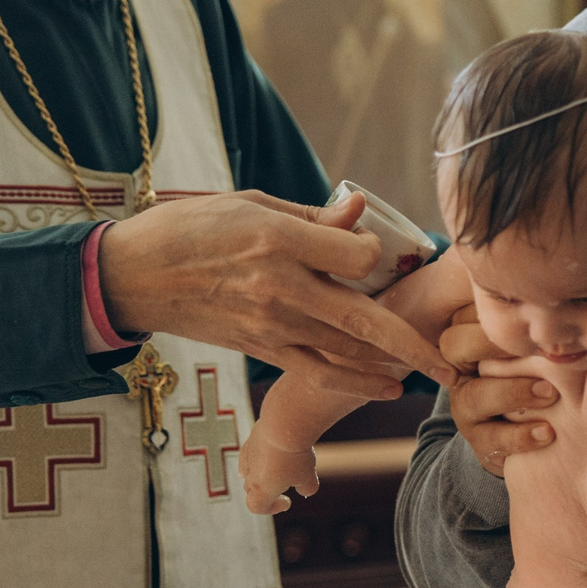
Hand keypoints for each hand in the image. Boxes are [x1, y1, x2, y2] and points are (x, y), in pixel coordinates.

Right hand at [98, 191, 457, 396]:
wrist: (134, 276)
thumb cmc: (192, 228)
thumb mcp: (250, 202)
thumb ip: (312, 215)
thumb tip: (363, 215)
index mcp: (277, 239)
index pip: (357, 256)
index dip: (376, 252)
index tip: (377, 248)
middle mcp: (278, 287)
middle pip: (362, 317)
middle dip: (413, 341)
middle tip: (452, 360)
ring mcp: (269, 324)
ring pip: (345, 351)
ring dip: (393, 363)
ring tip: (432, 368)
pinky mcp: (260, 348)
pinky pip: (317, 370)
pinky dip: (356, 380)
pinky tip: (388, 385)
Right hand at [239, 423, 316, 516]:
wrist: (284, 424)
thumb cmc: (295, 455)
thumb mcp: (308, 477)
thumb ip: (306, 488)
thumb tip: (305, 490)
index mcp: (261, 490)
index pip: (257, 507)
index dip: (271, 508)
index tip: (287, 501)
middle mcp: (249, 475)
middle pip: (252, 491)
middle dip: (266, 492)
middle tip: (285, 484)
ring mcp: (247, 457)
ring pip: (249, 473)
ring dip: (262, 474)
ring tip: (281, 466)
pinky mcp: (250, 441)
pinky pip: (249, 456)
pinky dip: (257, 459)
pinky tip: (267, 454)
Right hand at [438, 312, 559, 475]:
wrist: (537, 432)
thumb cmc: (545, 369)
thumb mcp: (540, 342)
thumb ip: (537, 317)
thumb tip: (563, 284)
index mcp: (471, 336)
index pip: (467, 314)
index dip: (494, 312)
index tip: (535, 312)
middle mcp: (461, 369)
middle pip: (454, 346)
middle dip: (492, 344)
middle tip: (538, 348)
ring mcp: (466, 406)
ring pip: (474, 395)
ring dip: (514, 393)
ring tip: (551, 394)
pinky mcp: (479, 441)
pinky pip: (491, 439)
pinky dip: (520, 435)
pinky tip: (548, 432)